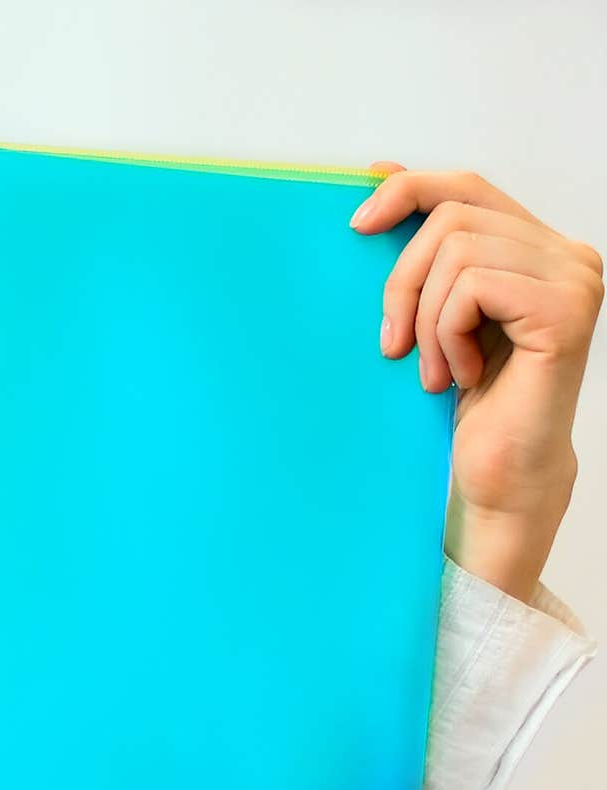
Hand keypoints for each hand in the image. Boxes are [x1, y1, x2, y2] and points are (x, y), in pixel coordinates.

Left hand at [351, 164, 603, 602]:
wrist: (497, 478)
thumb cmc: (468, 405)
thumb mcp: (434, 313)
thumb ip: (425, 247)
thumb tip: (379, 169)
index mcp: (540, 248)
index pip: (468, 185)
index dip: (408, 190)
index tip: (357, 223)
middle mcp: (568, 255)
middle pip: (453, 214)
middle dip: (404, 280)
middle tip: (393, 345)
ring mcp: (574, 279)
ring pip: (458, 250)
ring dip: (427, 318)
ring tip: (437, 371)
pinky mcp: (564, 309)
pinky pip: (473, 286)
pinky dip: (449, 334)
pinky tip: (462, 376)